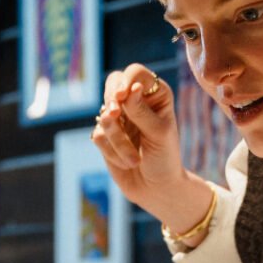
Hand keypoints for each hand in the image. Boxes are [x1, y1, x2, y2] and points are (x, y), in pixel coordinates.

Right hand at [91, 64, 212, 236]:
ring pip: (104, 114)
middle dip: (112, 102)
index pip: (136, 73)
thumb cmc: (165, 158)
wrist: (156, 188)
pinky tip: (126, 162)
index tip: (121, 96)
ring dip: (118, 140)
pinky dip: (111, 151)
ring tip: (133, 159)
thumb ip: (142, 111)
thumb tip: (131, 89)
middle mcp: (136, 101)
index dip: (126, 81)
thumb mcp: (158, 133)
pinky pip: (98, 135)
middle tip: (115, 115)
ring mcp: (119, 117)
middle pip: (113, 83)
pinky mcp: (105, 135)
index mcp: (156, 94)